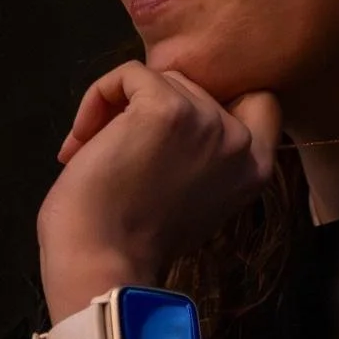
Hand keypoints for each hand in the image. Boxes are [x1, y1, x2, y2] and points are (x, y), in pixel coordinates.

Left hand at [36, 61, 280, 314]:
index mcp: (255, 168)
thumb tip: (173, 116)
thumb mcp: (194, 199)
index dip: (212, 102)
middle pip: (193, 87)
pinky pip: (128, 74)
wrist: (102, 264)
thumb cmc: (133, 242)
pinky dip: (97, 97)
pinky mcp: (165, 109)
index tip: (169, 132)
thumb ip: (203, 158)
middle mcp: (239, 141)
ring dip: (118, 107)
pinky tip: (80, 141)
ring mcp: (205, 121)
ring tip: (90, 150)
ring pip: (159, 78)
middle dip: (150, 109)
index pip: (258, 101)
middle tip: (116, 150)